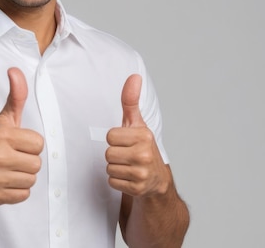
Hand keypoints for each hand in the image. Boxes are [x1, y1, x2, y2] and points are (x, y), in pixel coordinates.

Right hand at [0, 67, 43, 205]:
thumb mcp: (5, 118)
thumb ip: (16, 95)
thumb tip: (14, 70)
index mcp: (1, 136)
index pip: (39, 144)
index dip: (30, 144)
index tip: (17, 143)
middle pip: (37, 164)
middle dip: (28, 161)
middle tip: (12, 158)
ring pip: (31, 181)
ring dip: (23, 176)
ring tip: (8, 170)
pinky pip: (23, 196)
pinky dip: (17, 191)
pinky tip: (4, 182)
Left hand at [105, 74, 169, 196]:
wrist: (157, 179)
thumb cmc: (142, 147)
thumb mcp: (137, 123)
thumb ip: (131, 101)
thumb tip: (134, 76)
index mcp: (144, 135)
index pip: (109, 136)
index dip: (115, 139)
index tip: (126, 141)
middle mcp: (145, 154)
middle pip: (108, 152)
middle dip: (114, 154)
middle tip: (127, 155)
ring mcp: (142, 173)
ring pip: (108, 167)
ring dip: (115, 167)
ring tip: (128, 165)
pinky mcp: (137, 188)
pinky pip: (112, 181)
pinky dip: (117, 180)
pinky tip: (129, 177)